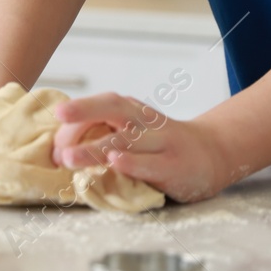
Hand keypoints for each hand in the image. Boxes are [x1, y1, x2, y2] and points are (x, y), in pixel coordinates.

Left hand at [51, 92, 231, 203]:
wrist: (214, 153)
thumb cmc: (164, 145)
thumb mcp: (138, 130)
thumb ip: (108, 131)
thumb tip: (61, 142)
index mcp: (135, 111)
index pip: (105, 103)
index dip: (80, 110)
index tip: (56, 119)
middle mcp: (147, 122)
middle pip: (115, 108)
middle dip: (86, 110)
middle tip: (59, 117)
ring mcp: (163, 143)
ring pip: (127, 141)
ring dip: (95, 148)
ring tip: (68, 158)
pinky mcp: (174, 168)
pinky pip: (151, 164)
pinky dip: (132, 163)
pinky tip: (114, 162)